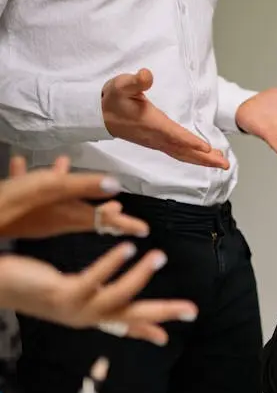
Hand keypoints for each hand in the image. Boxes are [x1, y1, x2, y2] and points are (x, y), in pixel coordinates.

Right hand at [0, 156, 148, 238]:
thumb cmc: (16, 202)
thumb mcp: (54, 187)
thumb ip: (84, 186)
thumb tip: (115, 184)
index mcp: (70, 217)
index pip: (107, 221)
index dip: (126, 225)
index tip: (144, 229)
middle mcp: (57, 220)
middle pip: (87, 213)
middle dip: (102, 207)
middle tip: (117, 205)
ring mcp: (39, 217)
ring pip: (60, 200)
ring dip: (69, 187)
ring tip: (67, 167)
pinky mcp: (20, 212)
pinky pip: (32, 194)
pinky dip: (33, 178)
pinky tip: (21, 162)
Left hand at [0, 245, 196, 345]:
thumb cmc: (23, 281)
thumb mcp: (66, 284)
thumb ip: (96, 280)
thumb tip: (120, 271)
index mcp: (85, 312)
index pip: (123, 324)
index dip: (146, 329)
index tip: (166, 337)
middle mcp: (82, 315)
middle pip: (130, 317)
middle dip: (162, 313)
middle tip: (190, 309)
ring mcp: (73, 307)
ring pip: (117, 298)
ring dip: (141, 277)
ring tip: (159, 256)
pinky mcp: (61, 294)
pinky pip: (93, 281)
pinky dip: (113, 265)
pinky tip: (128, 249)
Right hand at [102, 69, 229, 168]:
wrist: (98, 115)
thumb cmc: (113, 99)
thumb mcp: (122, 85)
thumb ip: (135, 81)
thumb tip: (146, 75)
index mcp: (151, 123)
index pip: (173, 134)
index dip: (189, 141)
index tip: (205, 148)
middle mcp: (156, 136)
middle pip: (183, 150)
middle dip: (204, 158)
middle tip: (224, 164)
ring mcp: (157, 142)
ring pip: (182, 154)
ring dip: (202, 160)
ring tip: (221, 163)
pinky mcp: (157, 143)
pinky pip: (178, 154)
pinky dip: (193, 158)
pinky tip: (204, 158)